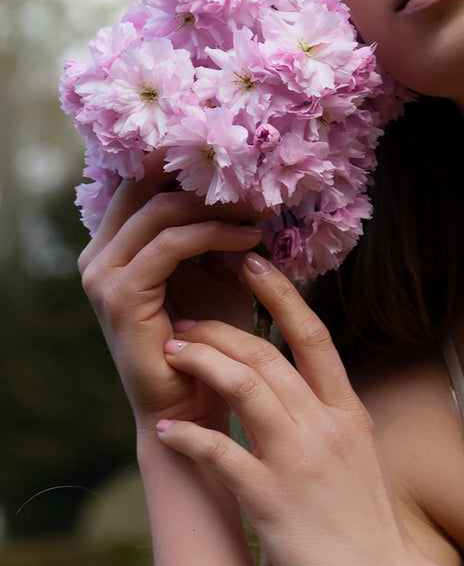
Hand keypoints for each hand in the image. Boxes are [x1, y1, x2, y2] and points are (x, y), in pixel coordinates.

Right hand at [79, 161, 263, 433]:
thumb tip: (249, 190)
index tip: (238, 159)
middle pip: (145, 186)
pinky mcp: (121, 295)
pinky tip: (251, 238)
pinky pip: (170, 245)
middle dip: (201, 177)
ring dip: (216, 205)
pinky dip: (213, 234)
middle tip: (252, 177)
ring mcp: (103, 274)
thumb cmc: (212, 342)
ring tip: (260, 210)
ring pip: (160, 210)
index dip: (186, 164)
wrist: (194, 406)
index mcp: (116, 247)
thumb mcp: (219, 276)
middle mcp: (100, 255)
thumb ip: (221, 235)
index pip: (143, 184)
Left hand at [154, 255, 419, 565]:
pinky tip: (166, 431)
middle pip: (268, 356)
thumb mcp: (362, 457)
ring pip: (245, 388)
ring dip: (203, 364)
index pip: (313, 336)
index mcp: (348, 412)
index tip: (251, 263)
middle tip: (187, 321)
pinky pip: (222, 455)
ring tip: (173, 354)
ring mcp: (299, 461)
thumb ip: (332, 420)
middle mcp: (325, 426)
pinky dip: (189, 438)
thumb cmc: (366, 528)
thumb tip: (302, 391)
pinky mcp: (273, 500)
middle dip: (222, 330)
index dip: (280, 294)